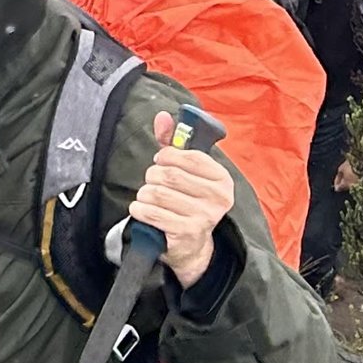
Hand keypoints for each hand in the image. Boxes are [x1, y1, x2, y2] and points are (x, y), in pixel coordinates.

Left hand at [130, 109, 236, 285]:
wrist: (191, 246)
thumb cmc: (187, 200)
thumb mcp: (186, 172)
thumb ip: (173, 142)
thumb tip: (162, 117)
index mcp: (223, 179)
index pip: (189, 156)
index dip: (168, 156)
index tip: (161, 161)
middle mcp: (218, 198)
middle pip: (170, 175)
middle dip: (153, 176)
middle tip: (152, 181)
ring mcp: (204, 217)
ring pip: (158, 193)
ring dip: (145, 194)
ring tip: (147, 197)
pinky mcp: (186, 233)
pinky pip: (152, 213)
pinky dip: (140, 209)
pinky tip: (141, 209)